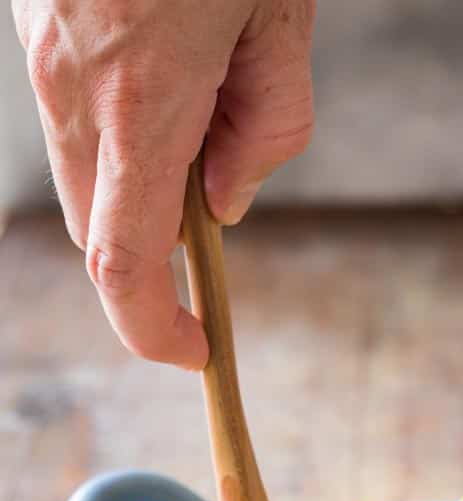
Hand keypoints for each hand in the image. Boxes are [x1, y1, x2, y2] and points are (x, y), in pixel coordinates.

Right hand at [13, 0, 315, 366]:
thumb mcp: (279, 13)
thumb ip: (269, 123)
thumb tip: (229, 203)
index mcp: (142, 103)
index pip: (127, 264)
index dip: (155, 329)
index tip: (193, 349)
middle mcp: (72, 88)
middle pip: (101, 230)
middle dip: (158, 241)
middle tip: (219, 171)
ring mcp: (38, 53)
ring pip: (81, 168)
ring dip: (135, 168)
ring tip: (195, 73)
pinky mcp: (27, 21)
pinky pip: (67, 104)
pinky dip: (110, 110)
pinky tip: (156, 39)